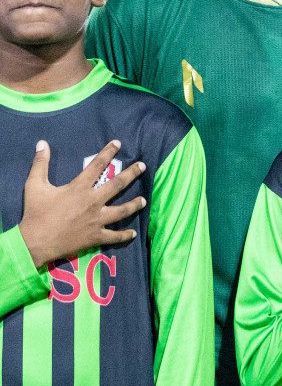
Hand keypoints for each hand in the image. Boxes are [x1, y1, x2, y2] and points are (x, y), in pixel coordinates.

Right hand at [19, 141, 144, 270]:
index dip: (108, 152)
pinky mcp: (96, 236)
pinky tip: (133, 233)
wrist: (34, 242)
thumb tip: (42, 143)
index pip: (97, 165)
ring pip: (122, 211)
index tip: (118, 143)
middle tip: (143, 166)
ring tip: (144, 201)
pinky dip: (125, 235)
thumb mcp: (34, 185)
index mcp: (79, 188)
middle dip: (132, 174)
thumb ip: (40, 163)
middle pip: (117, 185)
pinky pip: (115, 236)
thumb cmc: (35, 213)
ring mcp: (96, 220)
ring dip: (135, 205)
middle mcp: (92, 202)